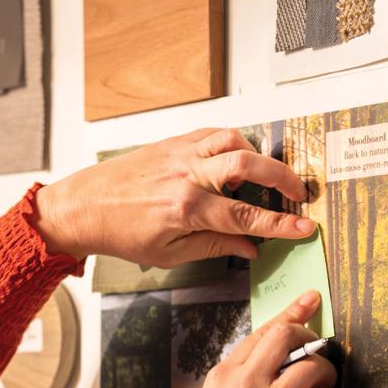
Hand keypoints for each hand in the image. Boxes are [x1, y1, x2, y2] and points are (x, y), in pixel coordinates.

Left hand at [33, 128, 314, 265]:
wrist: (83, 207)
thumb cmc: (120, 234)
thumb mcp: (167, 254)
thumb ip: (213, 247)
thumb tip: (250, 248)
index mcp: (186, 209)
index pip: (245, 216)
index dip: (279, 224)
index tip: (304, 227)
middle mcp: (187, 176)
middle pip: (250, 166)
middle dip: (283, 178)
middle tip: (299, 193)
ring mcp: (181, 154)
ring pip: (235, 141)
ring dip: (257, 157)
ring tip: (262, 178)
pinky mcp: (174, 142)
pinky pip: (215, 134)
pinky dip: (233, 144)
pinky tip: (235, 160)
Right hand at [164, 292, 340, 387]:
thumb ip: (235, 384)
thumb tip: (266, 368)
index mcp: (221, 377)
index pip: (260, 333)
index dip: (290, 314)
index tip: (307, 303)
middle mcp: (244, 384)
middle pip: (287, 337)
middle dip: (310, 335)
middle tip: (318, 346)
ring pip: (312, 366)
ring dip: (326, 372)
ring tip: (323, 384)